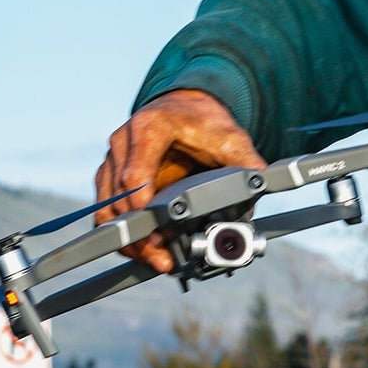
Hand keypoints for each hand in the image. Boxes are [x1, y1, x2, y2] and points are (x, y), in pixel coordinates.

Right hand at [94, 89, 265, 273]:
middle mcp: (123, 143)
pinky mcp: (110, 178)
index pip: (135, 171)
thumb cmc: (202, 120)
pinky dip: (125, 235)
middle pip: (119, 197)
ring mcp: (113, 162)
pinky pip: (108, 213)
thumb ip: (243, 158)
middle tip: (163, 257)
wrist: (185, 107)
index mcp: (149, 127)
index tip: (156, 228)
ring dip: (129, 240)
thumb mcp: (228, 135)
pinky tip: (146, 251)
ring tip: (158, 260)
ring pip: (108, 210)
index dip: (141, 203)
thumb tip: (260, 180)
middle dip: (140, 232)